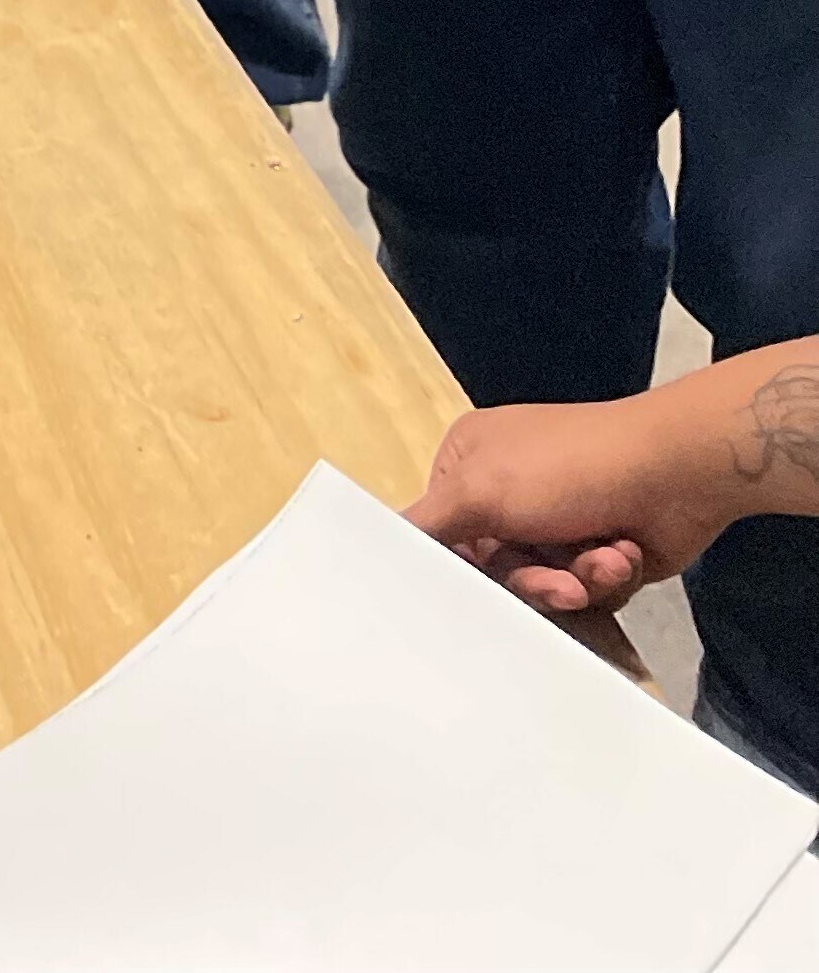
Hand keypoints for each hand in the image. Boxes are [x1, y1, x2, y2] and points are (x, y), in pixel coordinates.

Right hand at [407, 390, 742, 620]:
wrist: (675, 474)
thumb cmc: (570, 468)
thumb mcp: (481, 489)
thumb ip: (427, 524)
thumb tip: (375, 541)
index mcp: (470, 460)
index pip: (440, 530)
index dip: (460, 564)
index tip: (475, 589)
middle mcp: (507, 489)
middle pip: (494, 568)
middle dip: (535, 578)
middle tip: (563, 581)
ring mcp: (554, 521)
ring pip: (541, 584)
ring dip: (577, 578)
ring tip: (606, 558)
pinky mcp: (595, 550)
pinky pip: (581, 590)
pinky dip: (603, 577)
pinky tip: (623, 552)